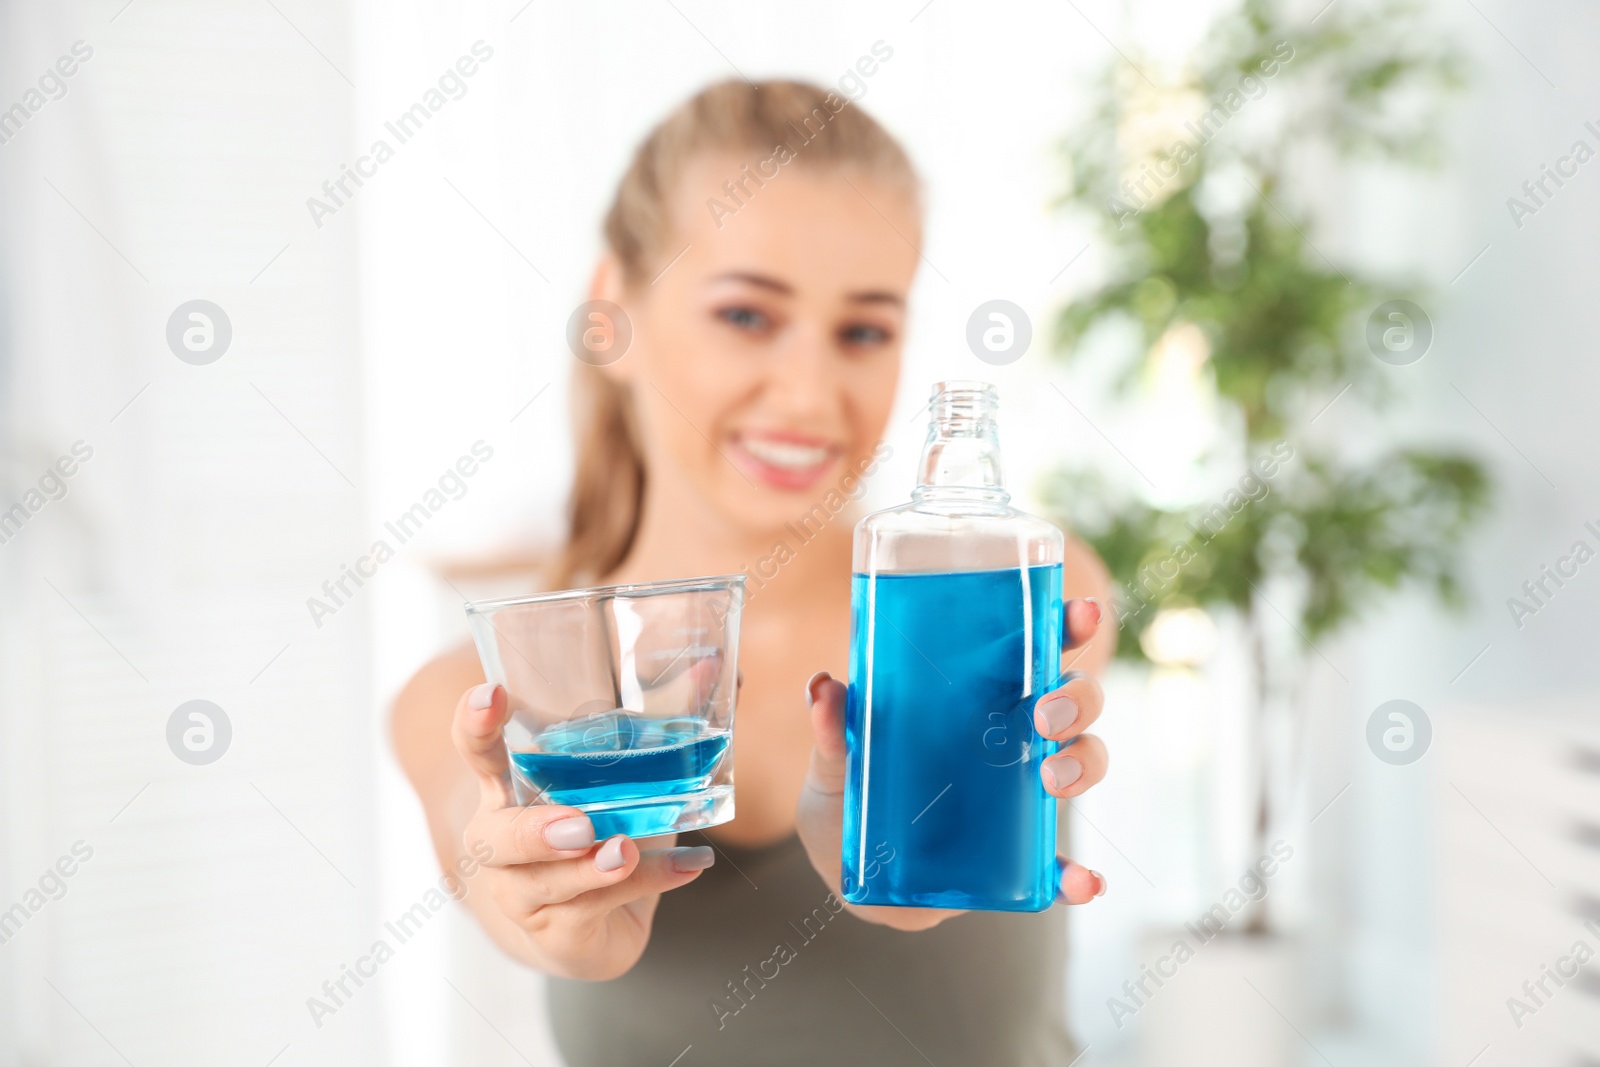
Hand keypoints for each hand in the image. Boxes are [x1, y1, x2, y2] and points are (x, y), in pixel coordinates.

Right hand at [451, 683, 714, 979]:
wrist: (580, 928)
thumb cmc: (595, 831)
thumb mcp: (623, 776)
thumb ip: (661, 724)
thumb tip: (717, 667)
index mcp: (508, 789)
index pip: (478, 752)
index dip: (475, 723)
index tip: (490, 694)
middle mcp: (501, 844)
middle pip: (498, 838)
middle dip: (534, 832)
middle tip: (577, 824)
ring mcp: (523, 893)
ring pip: (547, 883)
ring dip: (590, 868)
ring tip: (627, 851)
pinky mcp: (557, 932)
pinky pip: (597, 908)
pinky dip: (647, 882)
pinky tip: (689, 865)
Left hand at [794, 597, 1109, 929]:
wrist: (847, 867)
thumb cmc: (852, 788)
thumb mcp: (839, 755)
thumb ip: (834, 728)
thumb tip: (823, 689)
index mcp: (980, 695)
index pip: (1036, 648)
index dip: (1067, 625)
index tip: (1083, 614)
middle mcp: (1014, 736)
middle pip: (1075, 702)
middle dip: (1077, 701)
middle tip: (1044, 715)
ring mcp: (1023, 794)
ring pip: (1084, 763)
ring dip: (1083, 767)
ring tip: (1052, 780)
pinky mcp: (1019, 856)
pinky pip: (1061, 864)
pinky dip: (1080, 877)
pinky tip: (1086, 884)